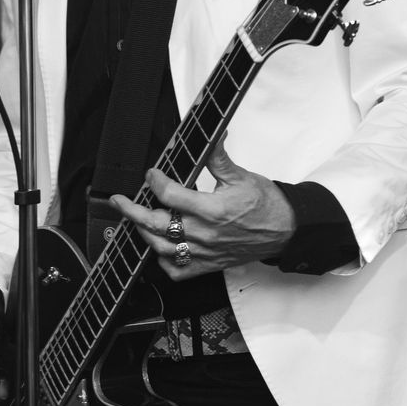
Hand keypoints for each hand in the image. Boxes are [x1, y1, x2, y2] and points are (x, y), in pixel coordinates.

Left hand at [109, 138, 295, 279]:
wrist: (286, 231)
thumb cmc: (267, 206)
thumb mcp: (241, 176)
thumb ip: (218, 158)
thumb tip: (211, 135)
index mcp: (213, 210)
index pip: (171, 196)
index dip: (156, 182)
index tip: (152, 174)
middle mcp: (205, 234)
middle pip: (157, 224)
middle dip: (132, 211)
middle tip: (120, 201)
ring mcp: (205, 253)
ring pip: (161, 248)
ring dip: (144, 233)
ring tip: (136, 220)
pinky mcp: (208, 265)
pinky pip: (177, 270)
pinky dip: (163, 260)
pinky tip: (159, 247)